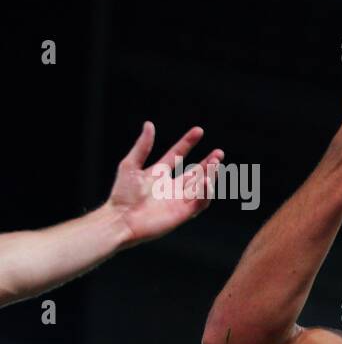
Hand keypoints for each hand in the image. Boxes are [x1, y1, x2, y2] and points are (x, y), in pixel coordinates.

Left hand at [107, 121, 223, 246]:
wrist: (121, 219)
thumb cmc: (122, 195)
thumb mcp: (130, 165)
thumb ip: (142, 146)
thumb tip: (149, 124)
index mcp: (159, 174)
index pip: (177, 155)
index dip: (188, 143)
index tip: (199, 131)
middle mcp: (171, 186)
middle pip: (195, 172)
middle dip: (208, 163)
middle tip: (218, 153)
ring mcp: (179, 200)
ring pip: (201, 186)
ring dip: (210, 175)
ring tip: (216, 164)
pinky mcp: (183, 213)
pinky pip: (200, 202)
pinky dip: (206, 192)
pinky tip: (207, 181)